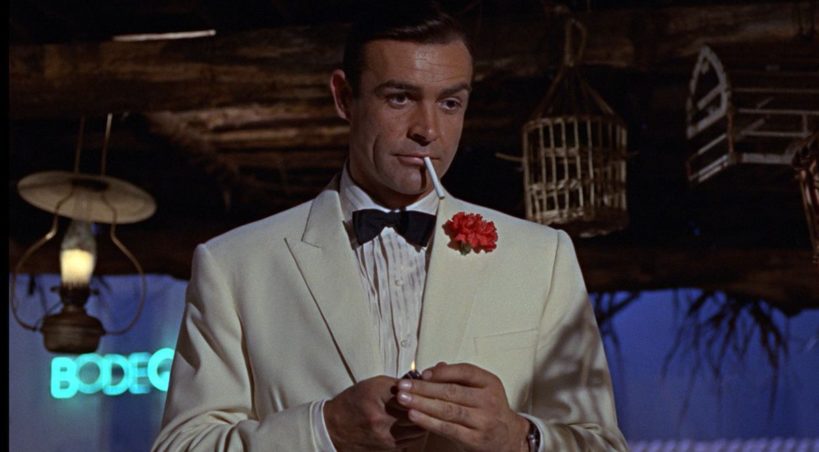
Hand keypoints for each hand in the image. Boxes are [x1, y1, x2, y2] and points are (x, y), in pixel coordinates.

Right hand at [324, 375, 426, 450]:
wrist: (334, 427)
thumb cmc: (353, 402)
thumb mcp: (372, 385)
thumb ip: (396, 384)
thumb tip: (420, 381)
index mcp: (376, 395)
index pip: (409, 391)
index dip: (423, 389)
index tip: (431, 385)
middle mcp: (381, 417)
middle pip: (416, 410)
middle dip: (427, 404)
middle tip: (436, 398)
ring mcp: (385, 435)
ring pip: (418, 427)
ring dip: (425, 419)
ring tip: (431, 411)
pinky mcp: (388, 447)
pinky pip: (412, 439)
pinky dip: (418, 431)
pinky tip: (420, 424)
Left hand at [395, 362, 529, 451]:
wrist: (507, 437)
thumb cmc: (488, 409)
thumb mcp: (481, 388)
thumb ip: (458, 377)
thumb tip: (434, 368)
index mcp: (490, 383)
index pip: (465, 371)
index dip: (442, 372)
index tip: (422, 373)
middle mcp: (488, 400)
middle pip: (452, 391)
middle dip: (423, 388)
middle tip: (402, 386)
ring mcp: (483, 421)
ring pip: (448, 410)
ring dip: (422, 404)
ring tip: (403, 399)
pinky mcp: (475, 439)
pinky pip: (448, 428)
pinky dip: (428, 421)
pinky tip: (414, 415)